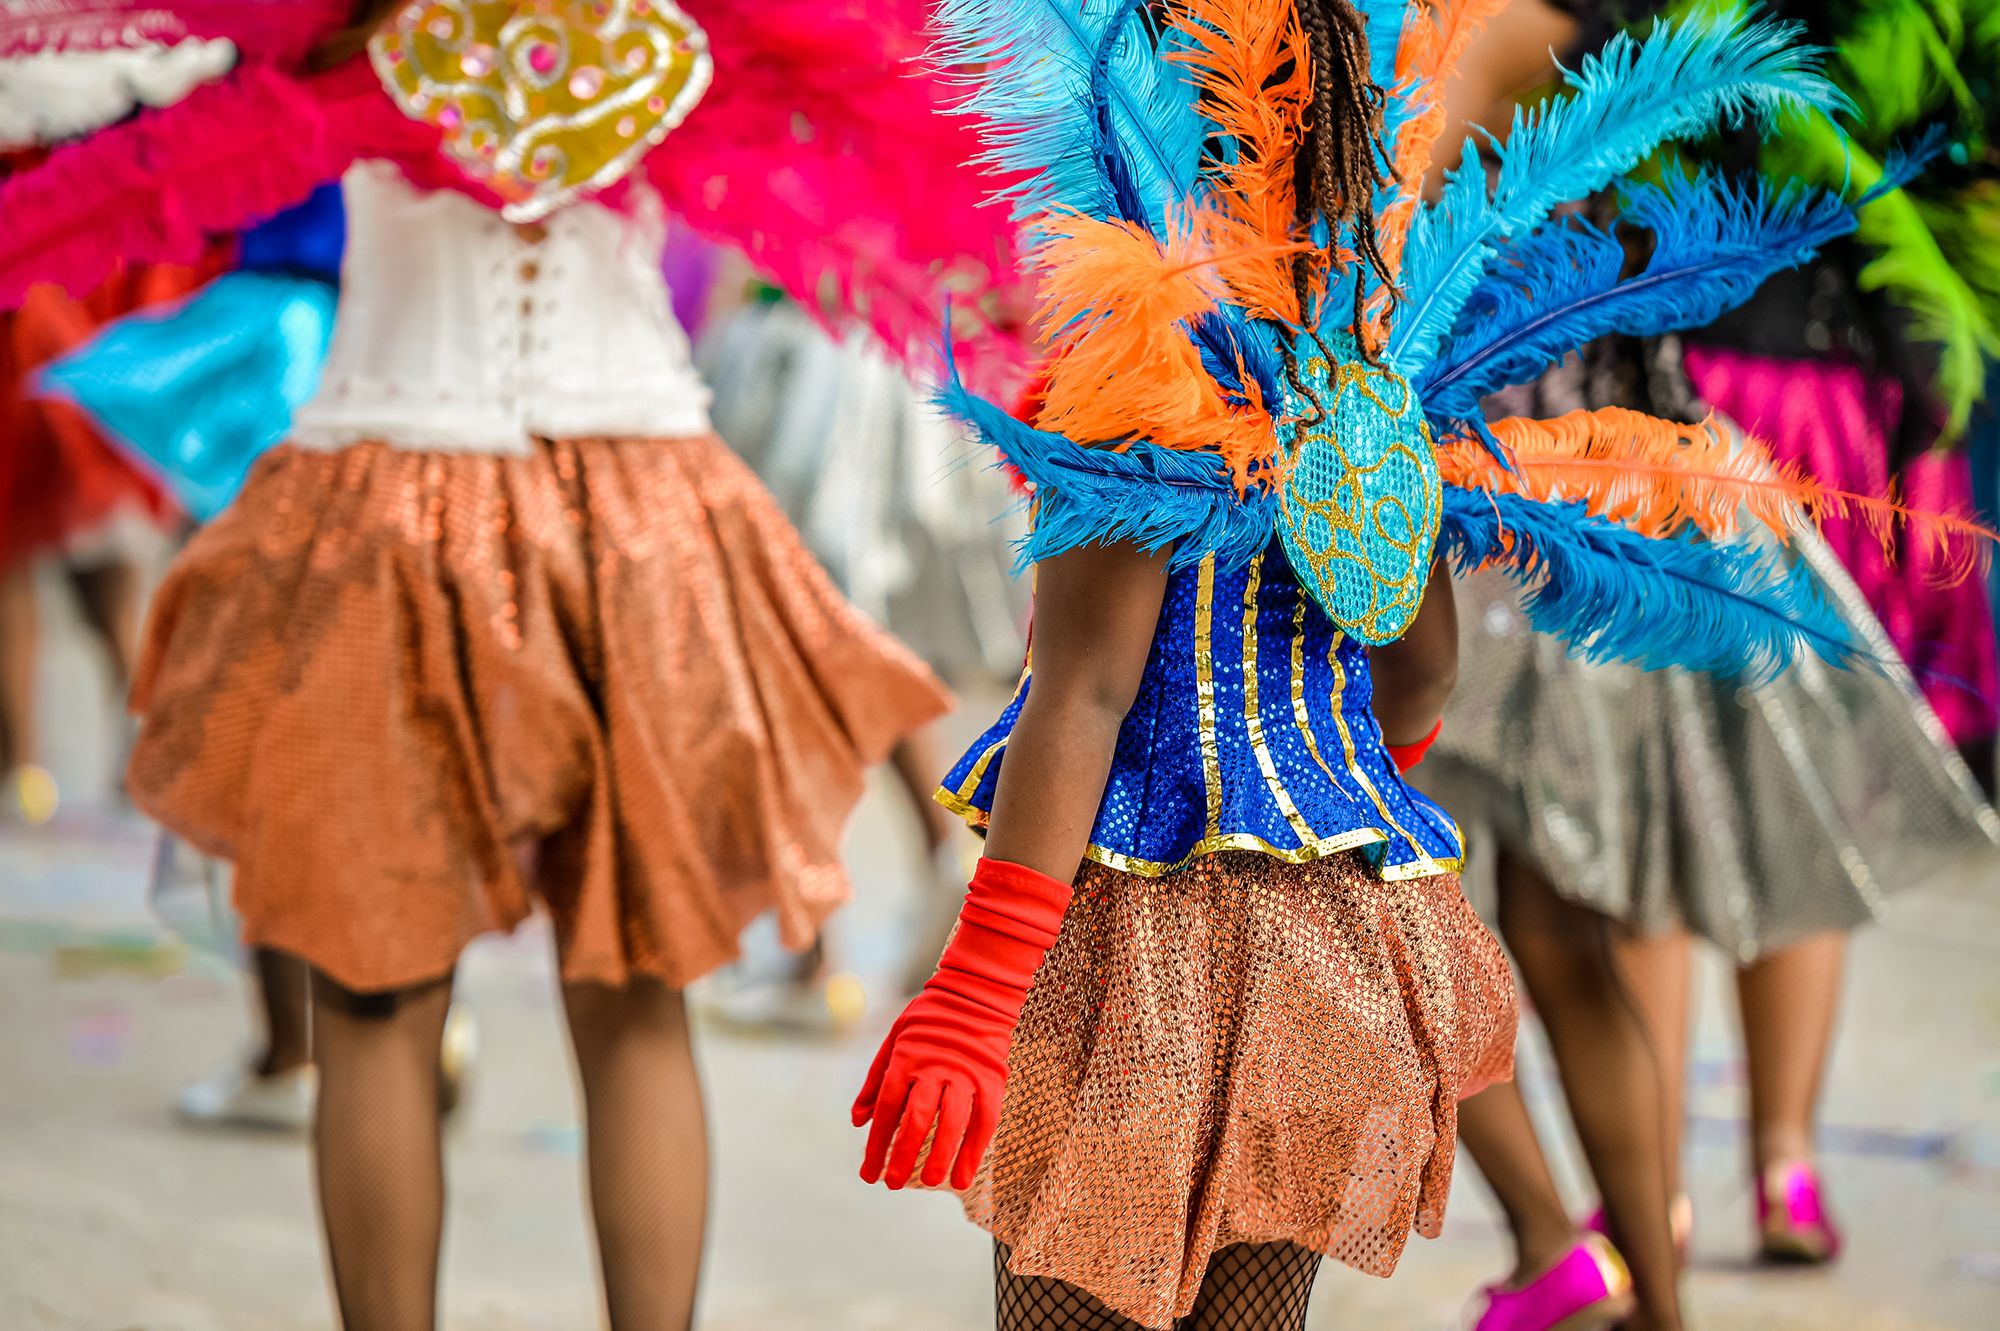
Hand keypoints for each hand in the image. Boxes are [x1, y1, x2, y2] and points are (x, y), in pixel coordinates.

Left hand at [850, 858, 1071, 1190]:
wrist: (974, 995)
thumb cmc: (927, 1021)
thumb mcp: (892, 1041)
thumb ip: (874, 1082)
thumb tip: (857, 1122)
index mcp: (906, 1059)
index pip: (886, 1110)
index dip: (876, 1145)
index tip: (868, 1174)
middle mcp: (934, 1068)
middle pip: (917, 1119)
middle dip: (902, 1156)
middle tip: (891, 1184)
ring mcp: (965, 1075)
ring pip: (952, 1122)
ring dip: (940, 1156)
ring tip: (930, 1183)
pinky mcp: (991, 1080)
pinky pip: (984, 1121)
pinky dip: (974, 1150)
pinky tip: (963, 1175)